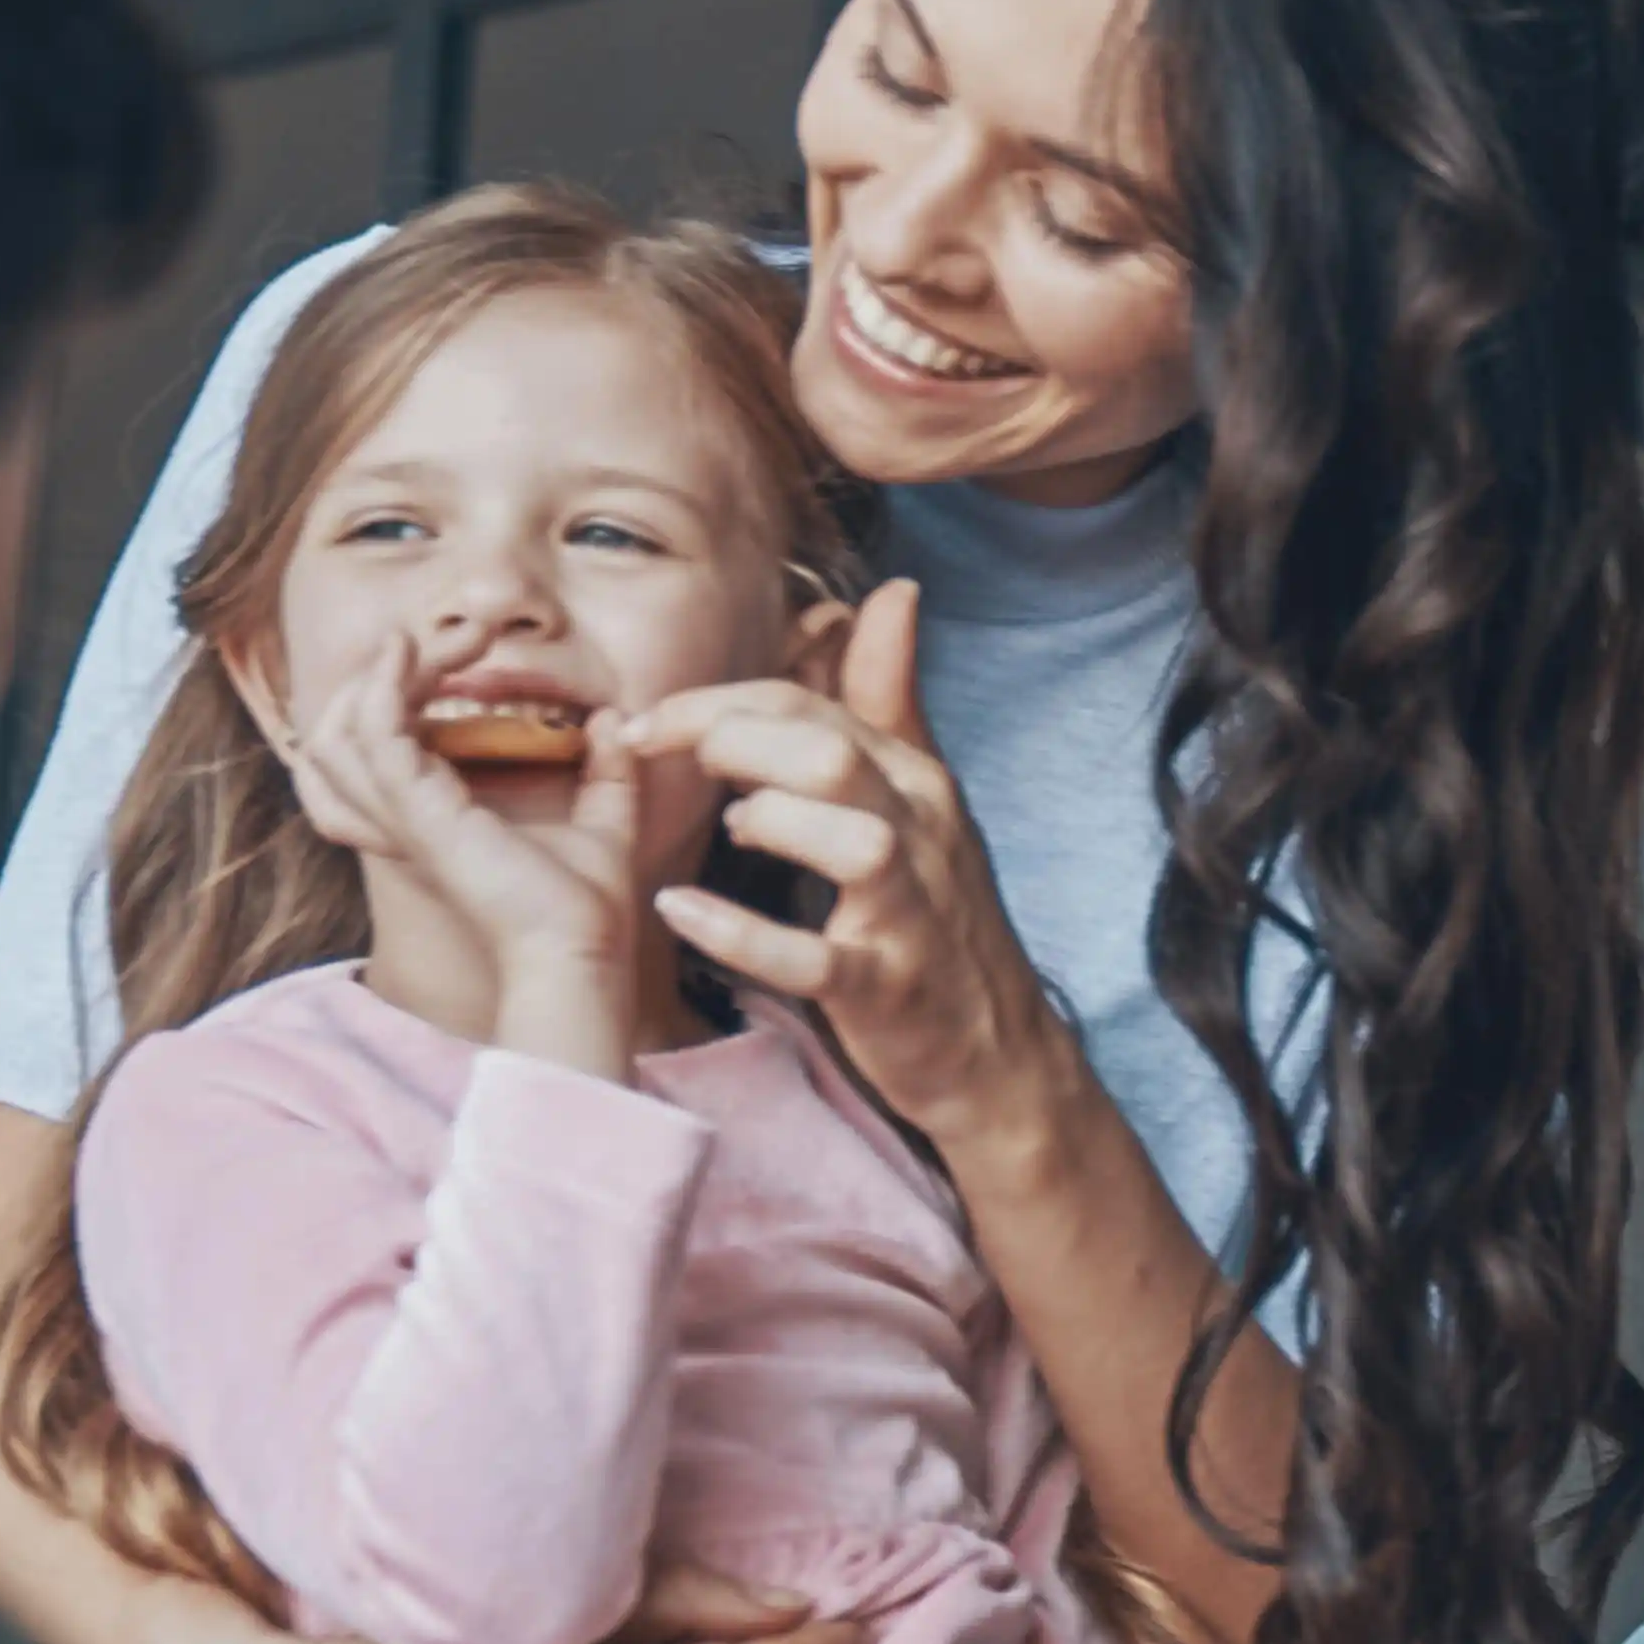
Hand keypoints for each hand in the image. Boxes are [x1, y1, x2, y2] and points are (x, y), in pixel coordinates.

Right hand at [270, 626, 662, 1066]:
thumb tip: (612, 723)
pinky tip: (408, 653)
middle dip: (390, 669)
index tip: (472, 645)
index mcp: (432, 818)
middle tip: (462, 636)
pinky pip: (372, 736)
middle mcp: (403, 817)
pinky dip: (383, 689)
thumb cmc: (586, 910)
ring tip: (424, 640)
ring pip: (337, 731)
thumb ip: (608, 773)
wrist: (583, 953)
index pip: (385, 739)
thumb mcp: (604, 824)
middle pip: (347, 727)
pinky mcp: (418, 813)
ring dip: (376, 676)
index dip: (414, 682)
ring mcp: (404, 816)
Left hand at [623, 581, 1069, 1151]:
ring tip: (724, 829)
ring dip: (770, 822)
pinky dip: (742, 935)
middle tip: (657, 755)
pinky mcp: (886, 990)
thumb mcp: (918, 797)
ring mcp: (908, 915)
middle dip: (729, 737)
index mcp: (915, 782)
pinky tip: (681, 911)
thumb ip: (889, 699)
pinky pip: (814, 960)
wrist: (995, 1050)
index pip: (813, 708)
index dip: (719, 702)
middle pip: (828, 753)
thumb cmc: (936, 919)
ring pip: (850, 841)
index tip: (648, 722)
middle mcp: (919, 836)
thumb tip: (892, 593)